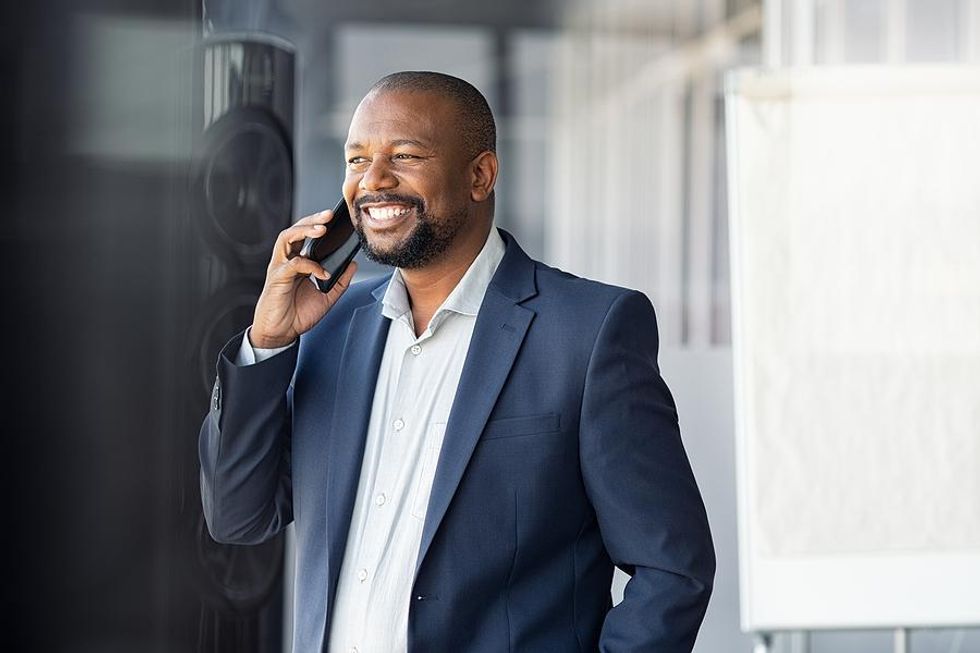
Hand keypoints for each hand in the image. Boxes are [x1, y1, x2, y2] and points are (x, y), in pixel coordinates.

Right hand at [249, 208, 357, 348]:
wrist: (280, 333)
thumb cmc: (297, 315)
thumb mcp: (326, 297)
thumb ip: (340, 281)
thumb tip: (353, 264)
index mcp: (299, 262)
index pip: (307, 236)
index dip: (320, 224)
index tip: (339, 220)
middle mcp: (287, 260)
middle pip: (296, 229)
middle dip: (312, 219)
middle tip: (329, 215)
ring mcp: (280, 267)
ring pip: (287, 237)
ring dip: (304, 230)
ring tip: (321, 229)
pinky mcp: (277, 277)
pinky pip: (293, 264)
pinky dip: (310, 265)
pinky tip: (322, 272)